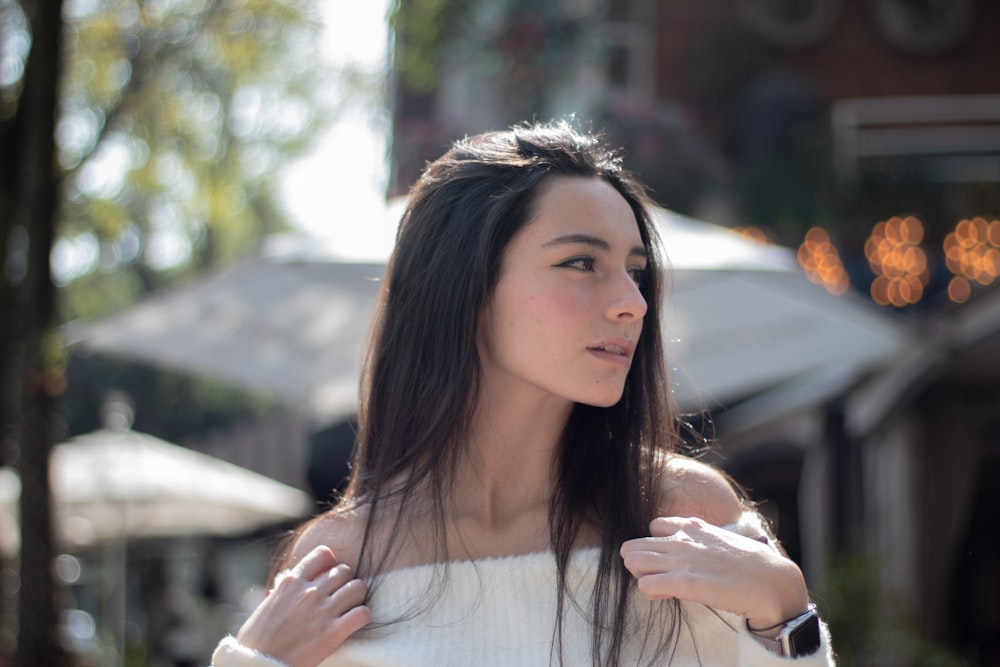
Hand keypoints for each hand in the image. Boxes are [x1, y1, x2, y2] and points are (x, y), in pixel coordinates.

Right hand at [236, 545, 370, 666]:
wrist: (257, 665)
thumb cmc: (257, 640)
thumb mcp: (269, 605)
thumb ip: (286, 591)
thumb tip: (289, 587)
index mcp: (292, 582)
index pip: (324, 554)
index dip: (331, 563)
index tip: (329, 575)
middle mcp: (309, 592)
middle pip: (345, 570)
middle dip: (345, 581)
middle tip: (341, 595)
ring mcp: (323, 611)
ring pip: (358, 587)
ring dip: (356, 597)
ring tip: (350, 607)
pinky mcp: (333, 633)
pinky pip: (363, 613)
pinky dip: (362, 616)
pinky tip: (354, 622)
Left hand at [620, 516, 809, 631]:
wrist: (772, 582)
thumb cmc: (751, 565)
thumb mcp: (721, 542)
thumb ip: (701, 543)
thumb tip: (691, 557)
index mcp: (693, 526)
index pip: (653, 527)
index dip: (655, 546)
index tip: (667, 562)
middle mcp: (682, 539)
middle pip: (634, 545)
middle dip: (639, 562)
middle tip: (656, 577)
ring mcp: (682, 559)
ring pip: (632, 561)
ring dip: (641, 576)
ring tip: (660, 587)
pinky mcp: (685, 582)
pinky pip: (645, 584)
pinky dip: (649, 591)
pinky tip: (664, 595)